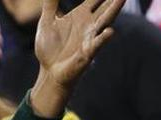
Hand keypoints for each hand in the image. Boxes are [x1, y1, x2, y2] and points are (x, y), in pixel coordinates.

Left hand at [30, 0, 123, 116]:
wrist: (49, 72)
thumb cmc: (50, 48)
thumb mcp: (47, 22)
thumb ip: (50, 5)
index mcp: (80, 15)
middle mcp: (89, 24)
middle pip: (105, 7)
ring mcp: (90, 38)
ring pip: (105, 21)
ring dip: (113, 10)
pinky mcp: (87, 53)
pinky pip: (97, 44)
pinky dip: (103, 38)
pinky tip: (110, 32)